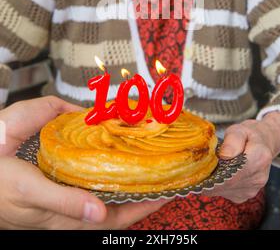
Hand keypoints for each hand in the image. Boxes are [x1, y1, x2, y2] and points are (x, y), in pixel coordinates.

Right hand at [0, 96, 166, 228]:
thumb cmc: (1, 188)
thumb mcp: (29, 193)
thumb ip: (63, 202)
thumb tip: (101, 212)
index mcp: (70, 218)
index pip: (118, 217)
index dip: (145, 206)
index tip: (170, 192)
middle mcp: (75, 207)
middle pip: (118, 203)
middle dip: (142, 189)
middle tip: (164, 169)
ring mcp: (68, 193)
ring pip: (106, 189)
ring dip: (126, 176)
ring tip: (146, 159)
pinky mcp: (60, 180)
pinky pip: (91, 176)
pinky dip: (105, 165)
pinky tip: (112, 152)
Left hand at [202, 112, 279, 203]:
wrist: (262, 143)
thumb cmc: (248, 134)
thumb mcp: (240, 130)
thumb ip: (233, 140)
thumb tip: (224, 155)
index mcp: (260, 158)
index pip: (235, 172)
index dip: (215, 171)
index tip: (203, 165)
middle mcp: (258, 177)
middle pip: (228, 183)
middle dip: (211, 177)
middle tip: (200, 166)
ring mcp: (253, 189)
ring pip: (225, 190)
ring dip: (213, 182)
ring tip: (210, 167)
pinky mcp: (245, 195)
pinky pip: (226, 193)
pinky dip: (218, 185)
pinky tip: (217, 174)